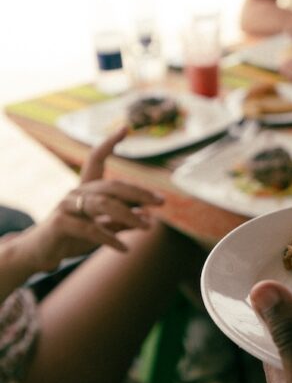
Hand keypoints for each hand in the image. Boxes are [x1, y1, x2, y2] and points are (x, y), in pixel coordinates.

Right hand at [22, 127, 164, 271]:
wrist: (40, 254)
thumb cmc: (73, 238)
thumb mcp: (101, 229)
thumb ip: (122, 222)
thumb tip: (147, 217)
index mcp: (85, 189)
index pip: (96, 159)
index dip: (108, 143)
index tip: (125, 128)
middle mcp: (76, 192)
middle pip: (111, 186)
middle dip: (139, 193)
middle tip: (161, 202)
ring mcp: (66, 206)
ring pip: (104, 205)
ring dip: (130, 216)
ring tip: (148, 228)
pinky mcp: (60, 222)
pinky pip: (91, 229)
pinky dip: (111, 239)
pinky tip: (125, 249)